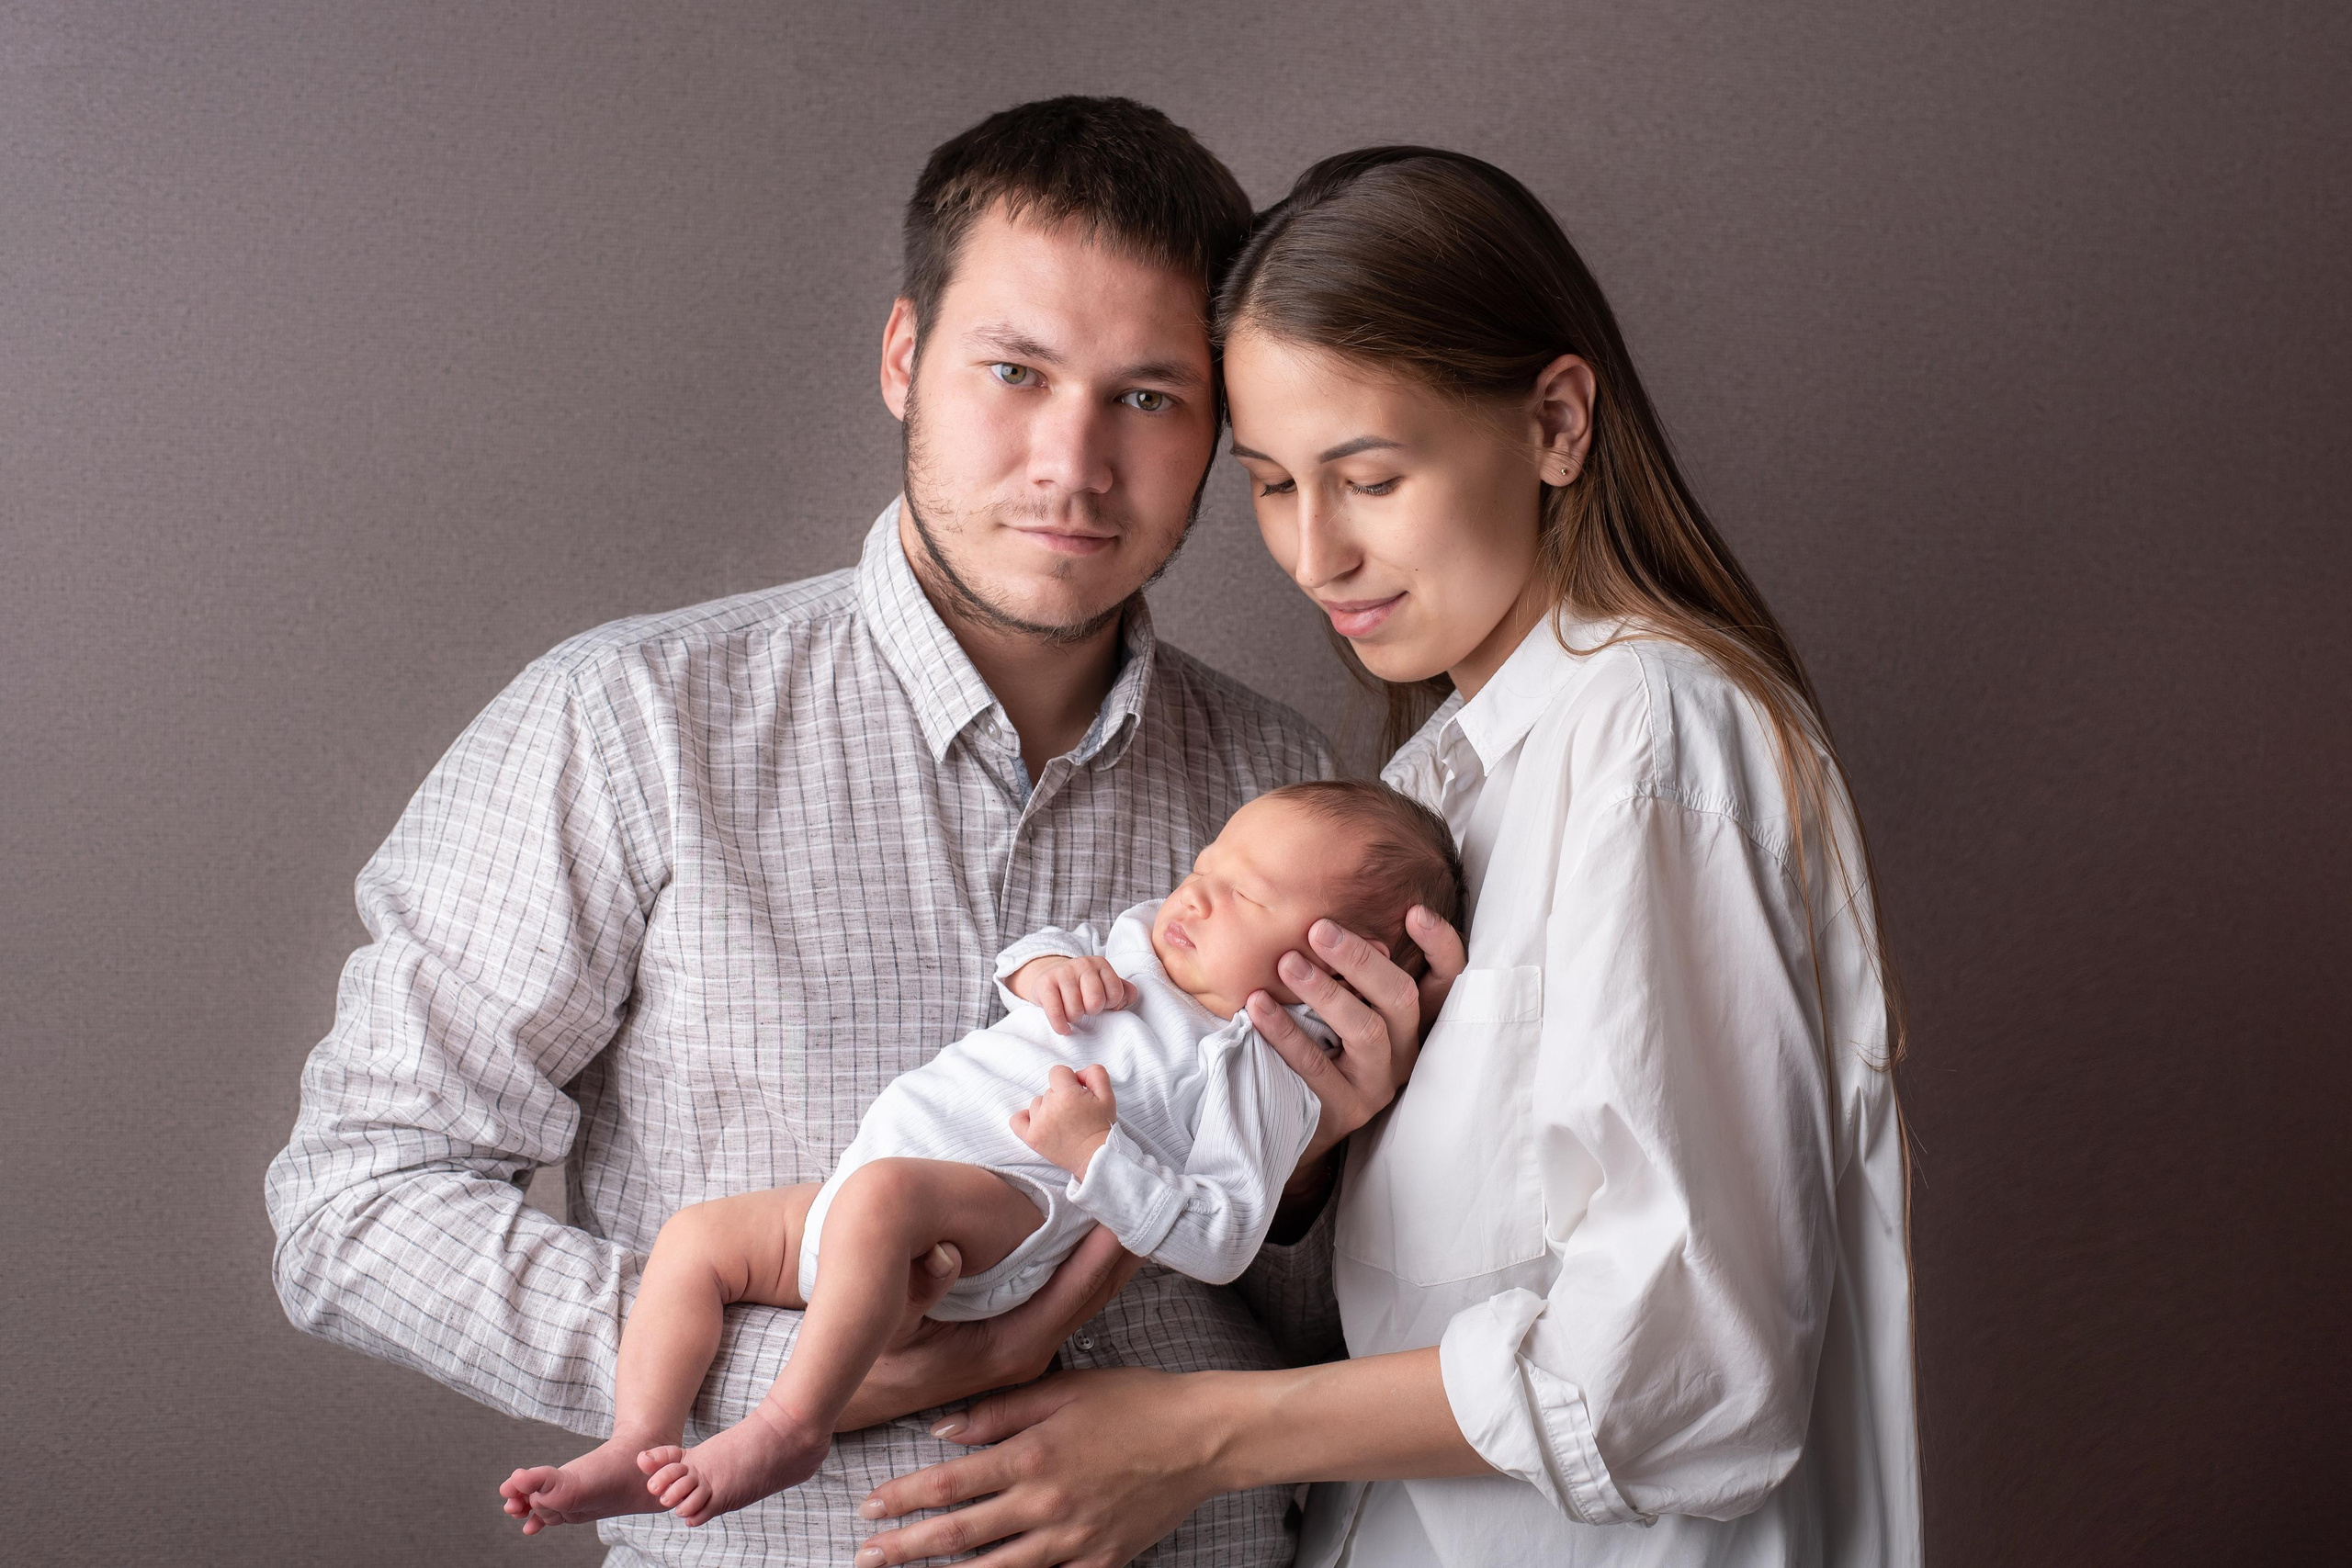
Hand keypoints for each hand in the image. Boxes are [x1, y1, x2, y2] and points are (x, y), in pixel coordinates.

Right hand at [835, 1223, 1140, 1432]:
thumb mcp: (885, 1326)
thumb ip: (917, 1290)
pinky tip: (1110, 1234)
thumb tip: (945, 1252)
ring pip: (1086, 1295)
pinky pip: (1070, 1296)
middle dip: (1121, 1247)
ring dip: (1113, 1253)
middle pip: (1092, 1294)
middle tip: (1153, 1195)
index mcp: (1007, 1348)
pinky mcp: (1023, 1337)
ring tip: (1144, 1204)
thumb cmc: (869, 1357)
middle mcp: (1029, 1351)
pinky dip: (1092, 1262)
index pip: (1070, 1296)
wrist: (855, 1391)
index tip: (1127, 1214)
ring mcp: (1029, 1347)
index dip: (1100, 1254)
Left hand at [852, 1369, 1219, 1567]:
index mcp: (1032, 1456)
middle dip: (906, 1547)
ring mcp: (1073, 1541)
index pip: (949, 1482)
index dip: (903, 1497)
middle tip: (865, 1556)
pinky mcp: (1099, 1563)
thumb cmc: (1134, 1402)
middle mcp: (1045, 1504)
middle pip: (959, 1534)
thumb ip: (999, 1410)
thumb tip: (943, 1431)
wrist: (1202, 1438)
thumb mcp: (1064, 1389)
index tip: (868, 1506)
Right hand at [1008, 955, 1137, 1035]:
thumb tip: (1122, 1004)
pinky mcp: (1045, 983)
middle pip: (1096, 1001)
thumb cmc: (1082, 985)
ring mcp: (1063, 972)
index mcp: (1101, 964)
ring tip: (1072, 1012)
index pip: (1116, 993)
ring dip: (1074, 1018)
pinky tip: (1063, 1028)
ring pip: (1075, 1010)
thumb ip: (1124, 992)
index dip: (1110, 1005)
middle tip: (1085, 1008)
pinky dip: (1060, 1026)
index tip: (1101, 1004)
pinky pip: (1055, 1012)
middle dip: (1092, 1011)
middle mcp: (1083, 964)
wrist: (1049, 974)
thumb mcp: (1105, 983)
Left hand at [1010, 1064, 1116, 1178]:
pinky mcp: (1032, 1138)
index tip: (1078, 1093)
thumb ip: (1094, 1073)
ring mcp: (1038, 1124)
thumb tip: (1077, 1073)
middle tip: (1075, 1113)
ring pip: (1037, 1104)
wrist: (1096, 1156)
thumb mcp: (1107, 1095)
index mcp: (1067, 1095)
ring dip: (1048, 1109)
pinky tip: (1039, 1122)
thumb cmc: (1102, 1126)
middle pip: (1048, 1090)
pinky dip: (1025, 1119)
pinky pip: (1017, 1121)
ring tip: (1063, 1123)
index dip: (1069, 1080)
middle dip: (1061, 1097)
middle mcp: (1049, 1108)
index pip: (1057, 1072)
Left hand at [1248, 905, 1465, 1167]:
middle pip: (1401, 998)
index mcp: (1410, 1024)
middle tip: (1318, 929)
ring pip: (1365, 1030)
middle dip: (1361, 960)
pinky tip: (1259, 1005)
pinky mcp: (1345, 1110)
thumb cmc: (1316, 1049)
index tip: (1414, 912)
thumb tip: (1334, 929)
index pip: (1447, 981)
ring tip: (1287, 962)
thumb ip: (1347, 977)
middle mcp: (1404, 1053)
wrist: (1293, 1124)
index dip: (1440, 946)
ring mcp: (1377, 1085)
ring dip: (1325, 991)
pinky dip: (1286, 1031)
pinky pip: (1316, 1066)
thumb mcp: (1337, 1011)